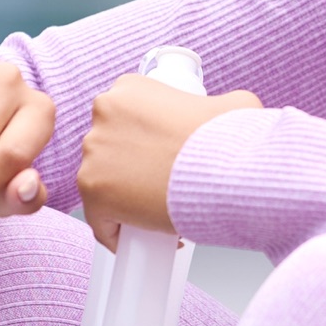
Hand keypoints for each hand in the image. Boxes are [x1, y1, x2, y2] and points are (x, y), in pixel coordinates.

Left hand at [76, 75, 262, 250]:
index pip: (125, 117)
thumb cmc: (228, 139)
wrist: (227, 171)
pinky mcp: (93, 192)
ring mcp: (94, 154)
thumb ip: (215, 105)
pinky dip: (118, 231)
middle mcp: (103, 114)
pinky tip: (140, 237)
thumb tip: (220, 116)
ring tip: (157, 209)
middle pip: (110, 147)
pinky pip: (101, 219)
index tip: (161, 155)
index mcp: (129, 88)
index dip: (144, 138)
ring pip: (104, 182)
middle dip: (131, 166)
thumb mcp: (232, 104)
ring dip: (124, 197)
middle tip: (163, 181)